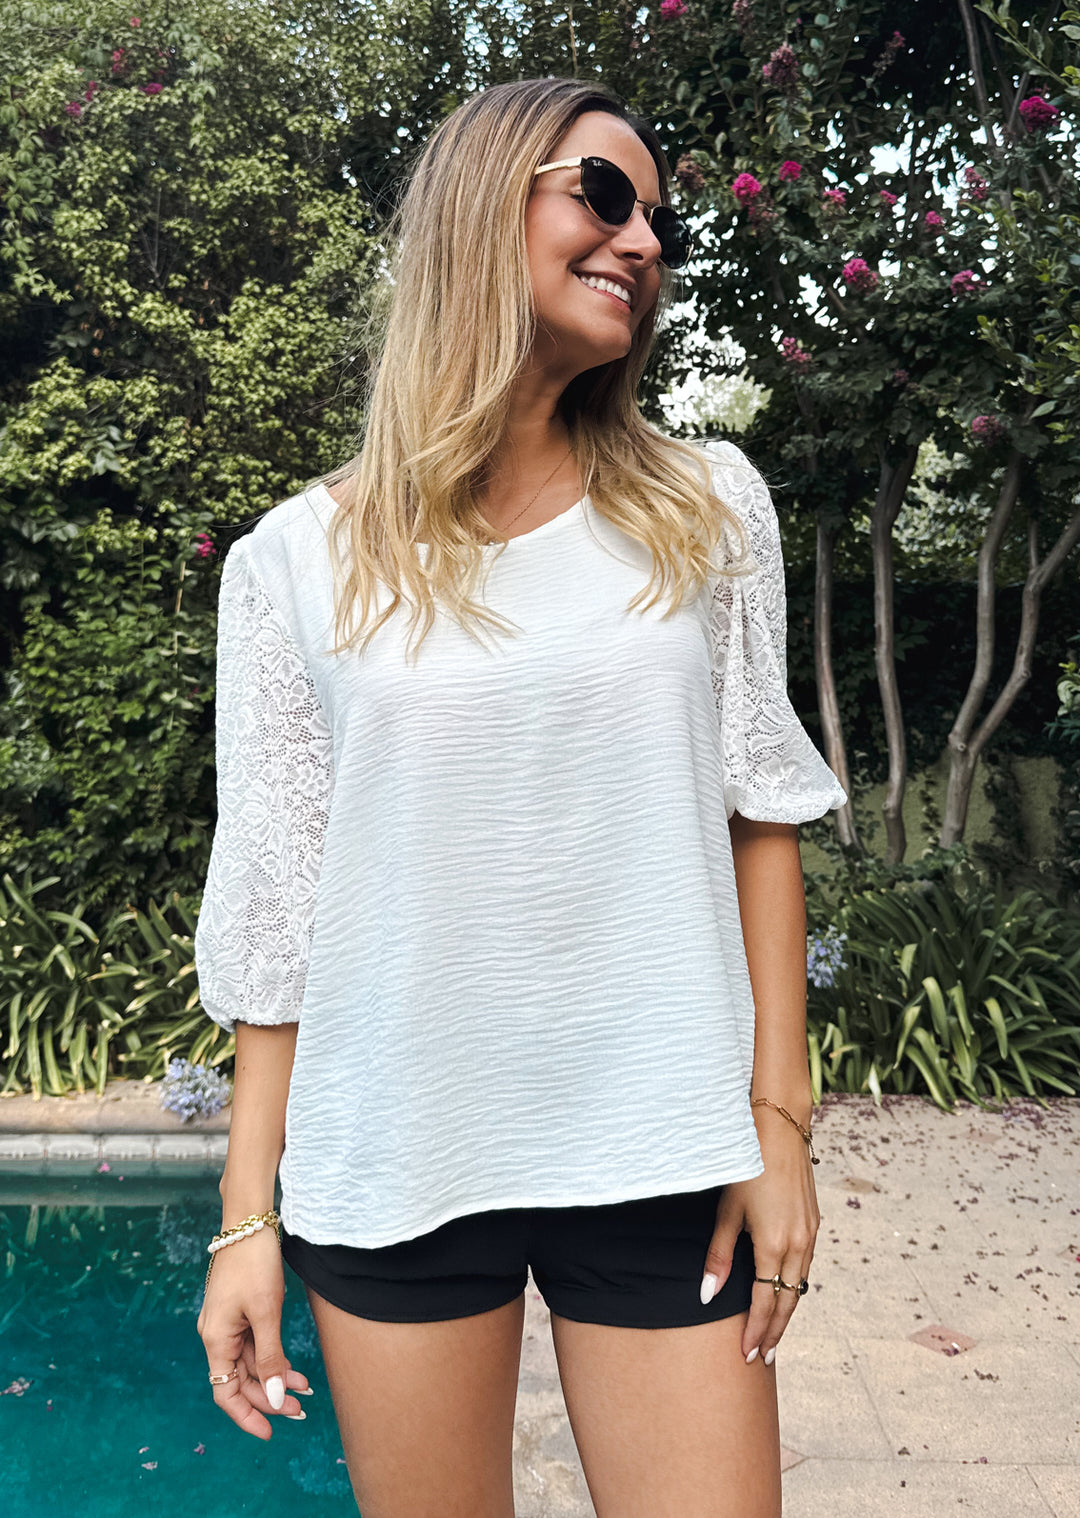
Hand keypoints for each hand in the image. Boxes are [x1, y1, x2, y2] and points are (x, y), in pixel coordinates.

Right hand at [196, 1228, 312, 1438]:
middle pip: (241, 1380)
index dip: (246, 1415)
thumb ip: (270, 1357)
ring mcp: (228, 1323)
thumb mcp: (266, 1313)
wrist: (250, 1222)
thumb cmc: (255, 1263)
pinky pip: (255, 1344)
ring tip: (304, 1388)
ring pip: (252, 1363)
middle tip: (300, 1409)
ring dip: (276, 1377)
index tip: (270, 1432)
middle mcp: (217, 1335)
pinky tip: (294, 1367)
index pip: (225, 1392)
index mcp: (215, 1339)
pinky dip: (274, 1357)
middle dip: (269, 1397)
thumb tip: (273, 1399)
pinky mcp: (240, 1312)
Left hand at [700, 1117, 818, 1365]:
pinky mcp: (813, 1221)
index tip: (747, 1354)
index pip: (765, 1301)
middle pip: (788, 1301)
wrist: (779, 1128)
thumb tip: (707, 1295)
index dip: (756, 1330)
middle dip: (775, 1332)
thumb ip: (719, 1255)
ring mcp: (810, 1232)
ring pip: (800, 1284)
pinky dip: (794, 1285)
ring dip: (787, 1311)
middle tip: (761, 1358)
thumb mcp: (727, 1211)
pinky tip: (785, 1291)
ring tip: (772, 1334)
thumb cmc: (746, 1164)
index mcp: (774, 1243)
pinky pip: (806, 1264)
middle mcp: (798, 1243)